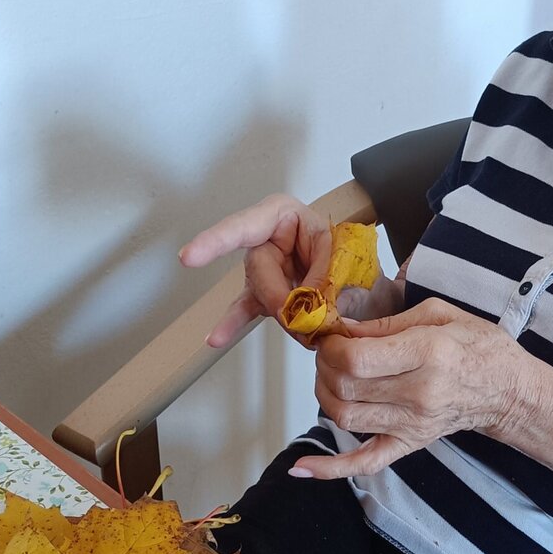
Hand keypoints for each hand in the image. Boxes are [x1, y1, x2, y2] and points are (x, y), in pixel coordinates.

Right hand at [179, 195, 334, 348]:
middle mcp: (267, 239)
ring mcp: (263, 268)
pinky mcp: (262, 293)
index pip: (245, 225)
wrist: (361, 281)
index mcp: (284, 217)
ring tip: (299, 330)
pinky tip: (217, 336)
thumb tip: (299, 307)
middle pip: (258, 267)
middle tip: (305, 313)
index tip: (191, 257)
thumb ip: (323, 279)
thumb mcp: (345, 257)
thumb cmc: (349, 255)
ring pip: (258, 292)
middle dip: (279, 294)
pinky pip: (245, 309)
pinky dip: (234, 324)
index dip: (217, 240)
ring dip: (279, 312)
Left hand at [292, 298, 531, 478]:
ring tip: (331, 377)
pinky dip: (330, 469)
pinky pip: (365, 463)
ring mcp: (412, 424)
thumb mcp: (439, 314)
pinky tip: (302, 468)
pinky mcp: (409, 444)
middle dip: (324, 365)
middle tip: (330, 351)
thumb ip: (387, 323)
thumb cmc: (478, 347)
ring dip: (324, 395)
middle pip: (345, 387)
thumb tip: (344, 331)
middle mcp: (418, 393)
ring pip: (344, 418)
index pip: (356, 359)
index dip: (331, 346)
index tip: (332, 335)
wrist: (508, 390)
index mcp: (427, 354)